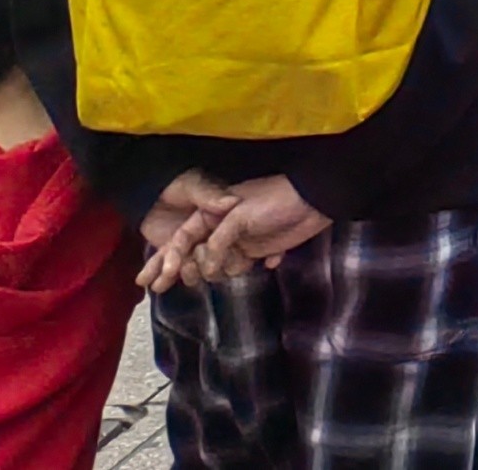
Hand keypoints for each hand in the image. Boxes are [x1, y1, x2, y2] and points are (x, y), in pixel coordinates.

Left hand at [138, 169, 237, 291]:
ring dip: (172, 273)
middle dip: (193, 267)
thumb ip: (209, 196)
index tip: (209, 256)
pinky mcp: (170, 252)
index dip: (219, 250)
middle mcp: (207, 236)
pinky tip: (144, 281)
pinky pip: (163, 265)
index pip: (225, 239)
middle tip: (182, 269)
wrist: (151, 190)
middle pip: (206, 256)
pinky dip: (154, 273)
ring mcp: (188, 246)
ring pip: (185, 264)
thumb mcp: (193, 186)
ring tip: (161, 281)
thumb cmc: (177, 185)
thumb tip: (232, 204)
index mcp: (220, 220)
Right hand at [181, 176, 330, 283]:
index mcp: (214, 214)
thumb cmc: (275, 200)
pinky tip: (273, 257)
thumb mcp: (240, 216)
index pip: (184, 237)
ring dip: (231, 267)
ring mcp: (241, 240)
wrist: (314, 200)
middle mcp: (223, 228)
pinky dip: (260, 263)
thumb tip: (205, 266)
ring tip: (244, 260)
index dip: (172, 257)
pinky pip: (247, 265)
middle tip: (203, 274)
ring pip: (222, 266)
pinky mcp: (260, 249)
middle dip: (198, 267)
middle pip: (199, 255)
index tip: (164, 278)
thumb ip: (219, 240)